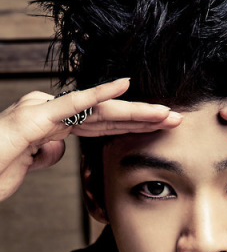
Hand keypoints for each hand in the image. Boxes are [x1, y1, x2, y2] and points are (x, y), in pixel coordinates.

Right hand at [0, 79, 181, 200]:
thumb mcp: (26, 166)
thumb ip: (45, 153)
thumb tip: (59, 147)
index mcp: (51, 128)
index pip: (99, 125)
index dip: (131, 126)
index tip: (159, 130)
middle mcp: (50, 114)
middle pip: (105, 115)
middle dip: (142, 118)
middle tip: (176, 119)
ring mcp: (42, 113)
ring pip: (97, 110)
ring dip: (135, 111)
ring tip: (167, 114)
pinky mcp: (34, 118)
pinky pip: (72, 106)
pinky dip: (99, 94)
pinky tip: (125, 86)